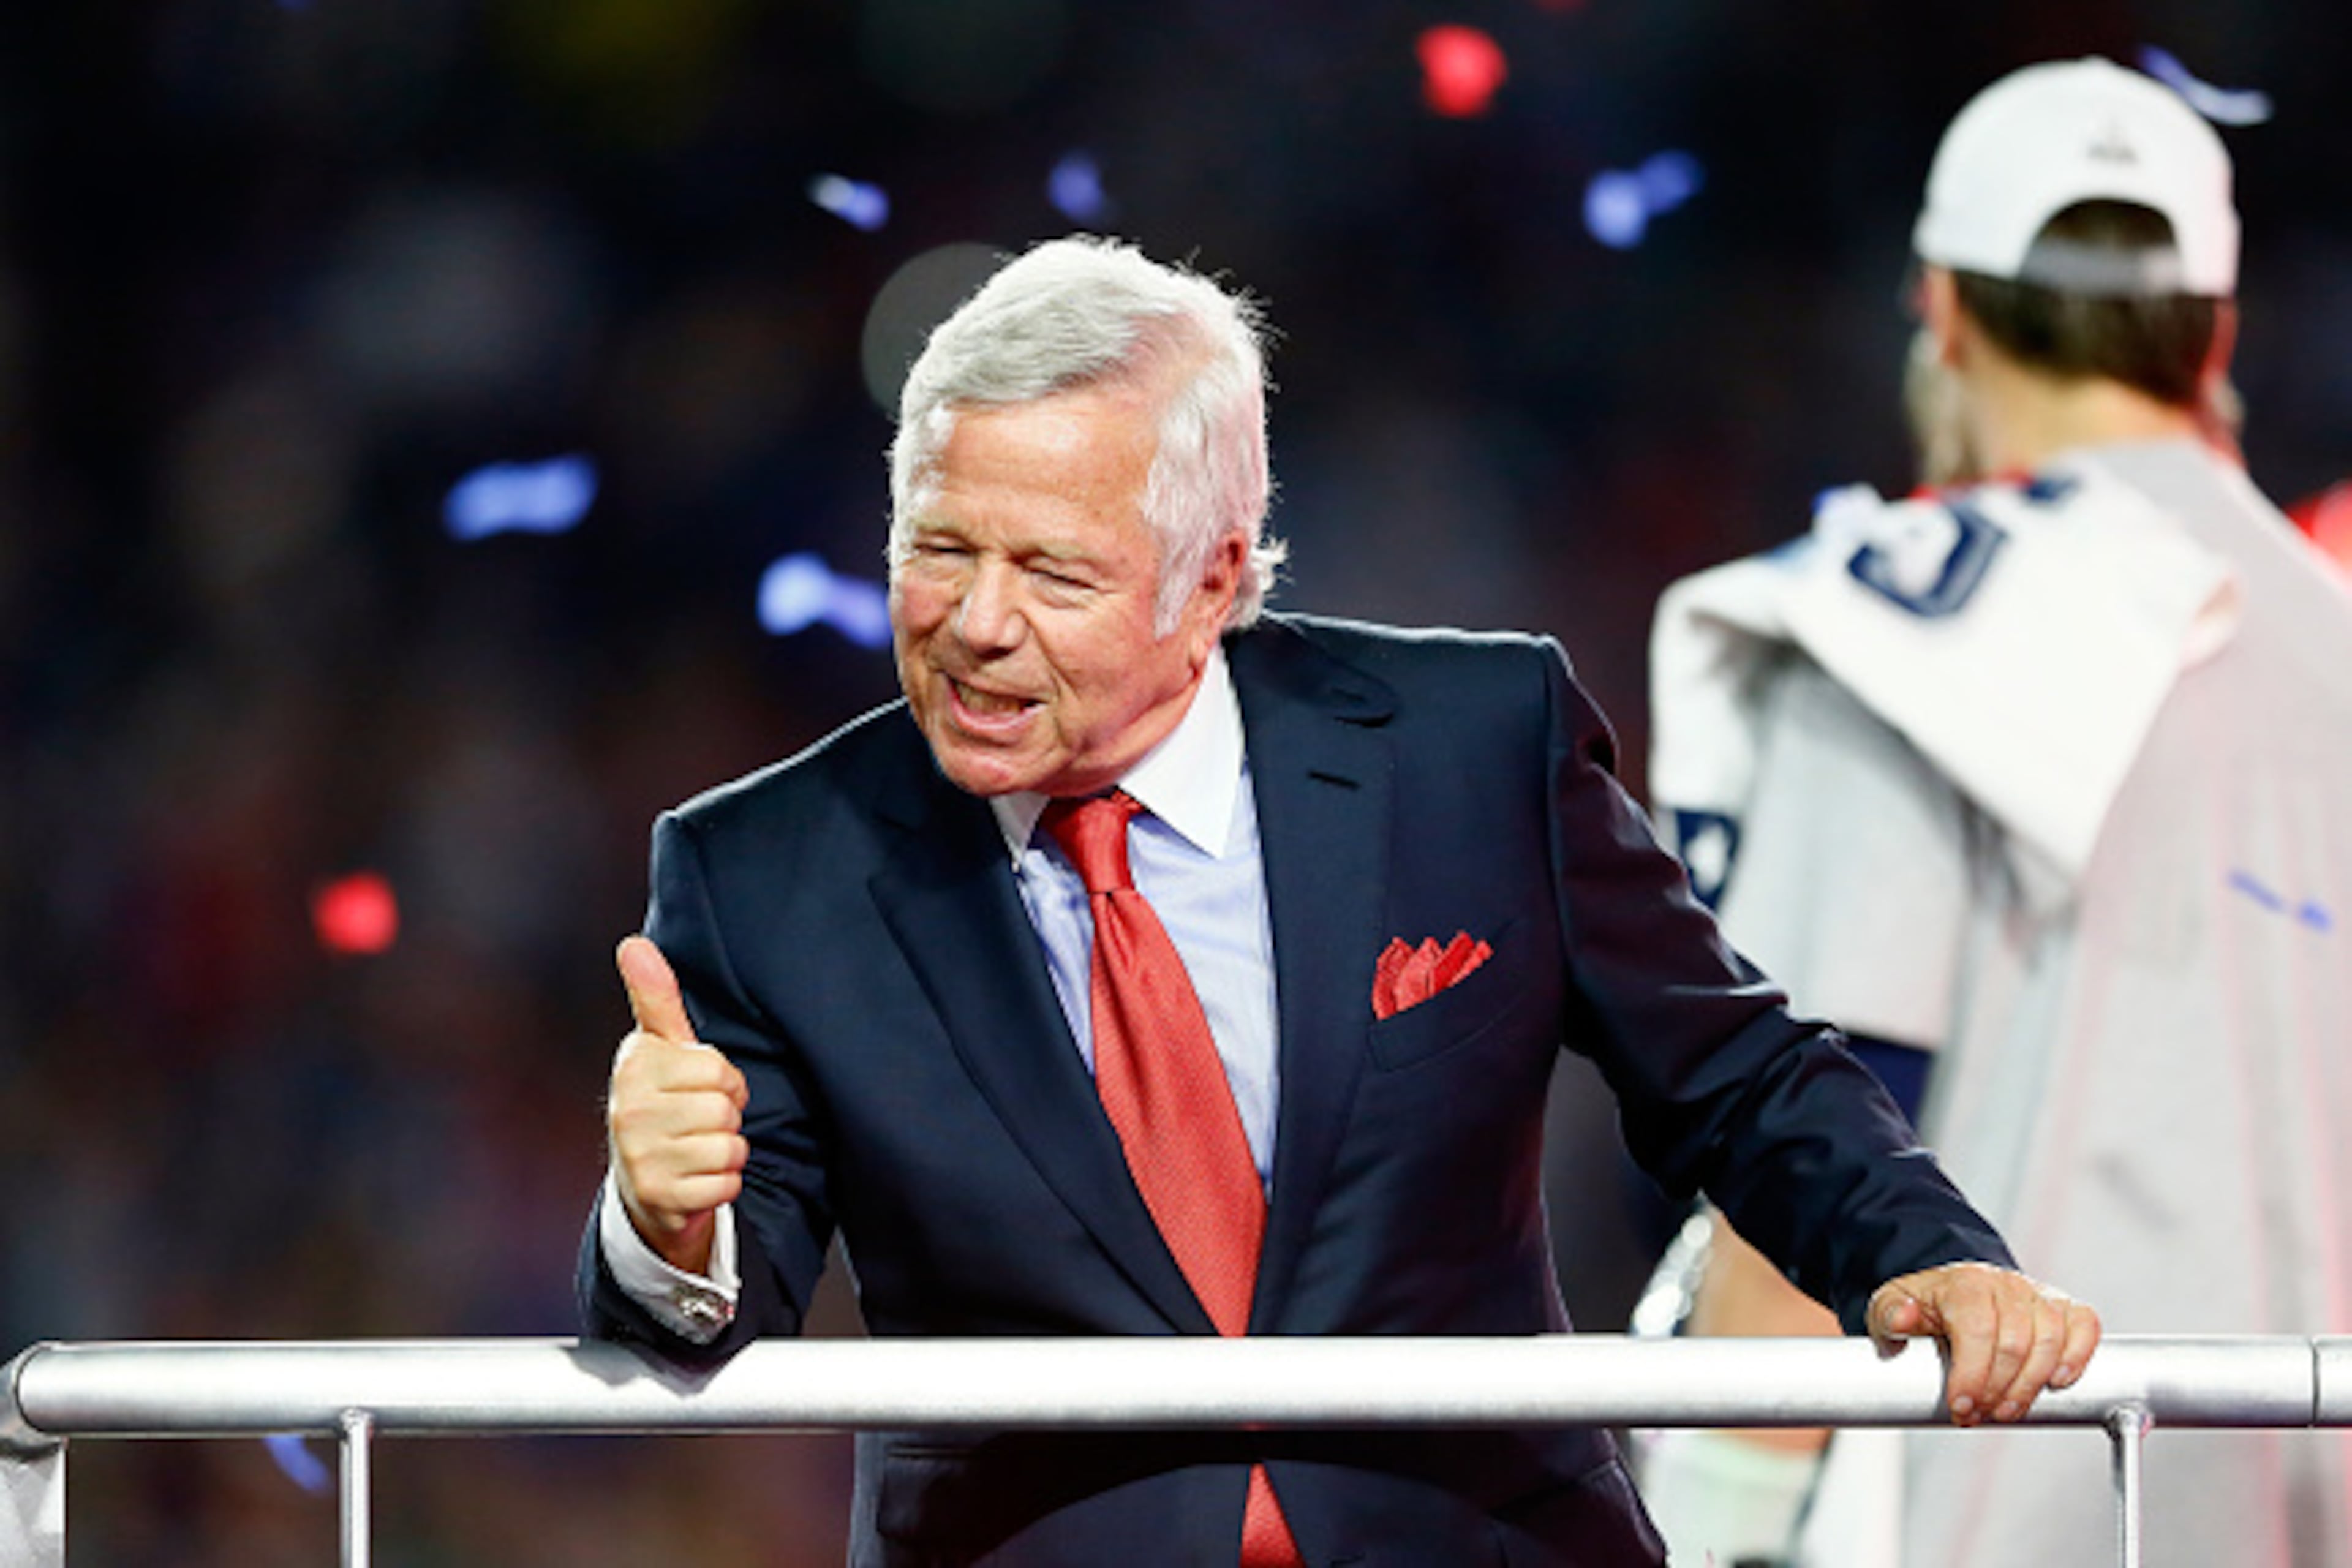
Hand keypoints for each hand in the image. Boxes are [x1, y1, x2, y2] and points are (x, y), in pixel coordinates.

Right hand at [606, 935, 748, 1274]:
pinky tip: (697, 1180)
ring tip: (697, 1151)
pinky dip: (723, 1185)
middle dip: (726, 1118)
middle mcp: (629, 1109)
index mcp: (635, 1065)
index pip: (719, 1069)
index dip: (725, 1082)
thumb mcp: (660, 1047)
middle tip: (698, 1124)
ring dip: (727, 1153)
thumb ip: (654, 996)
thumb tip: (633, 943)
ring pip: (730, 1148)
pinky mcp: (657, 1197)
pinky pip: (727, 1185)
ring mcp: (639, 1156)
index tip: (699, 1088)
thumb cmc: (663, 1102)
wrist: (643, 1183)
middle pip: (726, 1109)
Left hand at [1867, 1262, 2099, 1425]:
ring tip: (2007, 1411)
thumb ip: (1890, 1314)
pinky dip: (2078, 1355)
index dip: (1972, 1376)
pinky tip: (2059, 1382)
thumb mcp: (1892, 1306)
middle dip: (1998, 1390)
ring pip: (2050, 1340)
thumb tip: (1901, 1319)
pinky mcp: (2062, 1305)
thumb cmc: (1927, 1304)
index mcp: (1964, 1284)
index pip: (1976, 1330)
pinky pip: (2084, 1325)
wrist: (1955, 1289)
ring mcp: (2036, 1294)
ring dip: (2031, 1385)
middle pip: (2014, 1343)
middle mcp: (2005, 1284)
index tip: (1961, 1407)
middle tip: (1979, 1415)